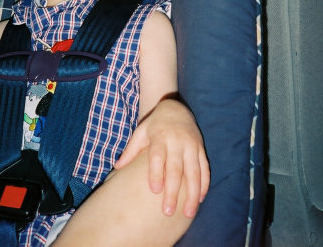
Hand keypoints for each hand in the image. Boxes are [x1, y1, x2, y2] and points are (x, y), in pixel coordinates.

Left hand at [114, 98, 209, 217]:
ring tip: (188, 213)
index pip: (158, 156)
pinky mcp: (201, 149)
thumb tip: (117, 167)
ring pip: (194, 172)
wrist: (177, 108)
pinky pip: (205, 168)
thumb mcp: (141, 132)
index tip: (154, 191)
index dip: (156, 173)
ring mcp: (191, 145)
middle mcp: (177, 142)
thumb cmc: (155, 125)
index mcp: (160, 137)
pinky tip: (200, 199)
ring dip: (192, 193)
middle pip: (176, 168)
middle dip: (173, 191)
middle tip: (168, 212)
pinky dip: (204, 184)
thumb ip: (131, 150)